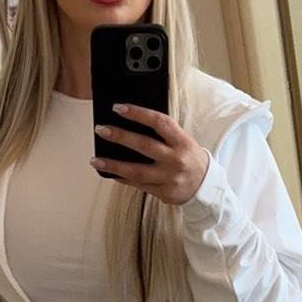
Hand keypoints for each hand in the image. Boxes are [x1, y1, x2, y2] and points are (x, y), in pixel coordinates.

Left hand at [92, 104, 209, 205]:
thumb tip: (131, 124)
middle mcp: (176, 160)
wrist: (206, 186)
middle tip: (101, 129)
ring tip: (95, 160)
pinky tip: (110, 173)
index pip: (159, 122)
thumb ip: (163, 134)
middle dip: (120, 137)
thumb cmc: (190, 158)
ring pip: (137, 171)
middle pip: (144, 146)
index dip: (138, 113)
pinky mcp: (164, 193)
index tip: (118, 108)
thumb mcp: (183, 141)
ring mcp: (169, 178)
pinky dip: (122, 178)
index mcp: (182, 142)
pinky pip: (139, 185)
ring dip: (113, 165)